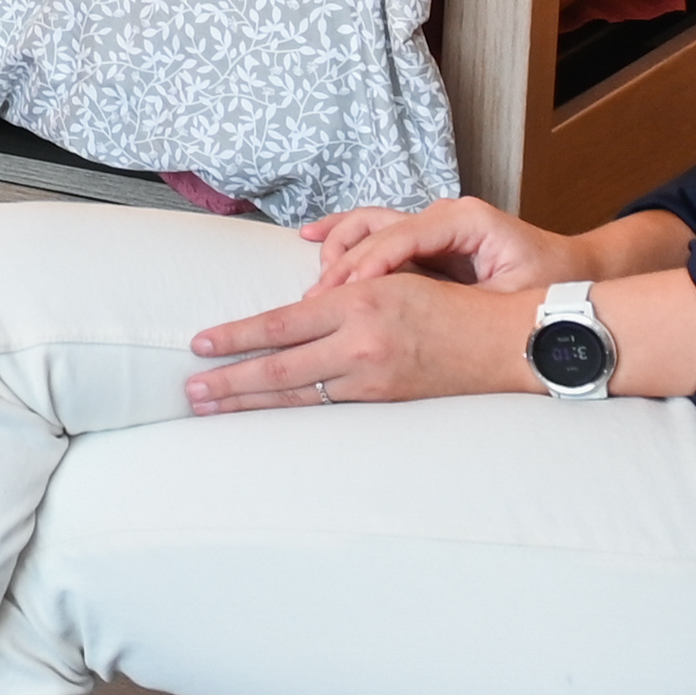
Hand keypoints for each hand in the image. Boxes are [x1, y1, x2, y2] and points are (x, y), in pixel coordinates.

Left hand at [186, 268, 539, 411]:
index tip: (199, 345)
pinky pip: (327, 407)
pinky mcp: (386, 402)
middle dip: (228, 381)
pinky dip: (291, 410)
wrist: (506, 341)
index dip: (235, 336)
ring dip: (250, 402)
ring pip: (297, 394)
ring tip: (212, 408)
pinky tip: (266, 413)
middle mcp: (360, 342)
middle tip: (189, 391)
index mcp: (357, 302)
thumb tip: (287, 319)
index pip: (279, 324)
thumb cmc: (450, 301)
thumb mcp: (390, 281)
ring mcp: (373, 378)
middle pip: (277, 367)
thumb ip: (339, 298)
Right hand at [293, 194, 578, 299]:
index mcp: (466, 221)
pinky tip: (312, 240)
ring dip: (337, 249)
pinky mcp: (425, 241)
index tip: (343, 294)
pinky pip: (375, 233)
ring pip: (369, 224)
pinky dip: (344, 238)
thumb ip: (464, 299)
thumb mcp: (512, 296)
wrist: (572, 271)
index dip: (368, 265)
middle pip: (376, 228)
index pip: (403, 237)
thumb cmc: (549, 284)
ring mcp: (431, 224)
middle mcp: (443, 215)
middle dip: (343, 264)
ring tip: (316, 286)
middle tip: (318, 300)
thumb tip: (413, 311)